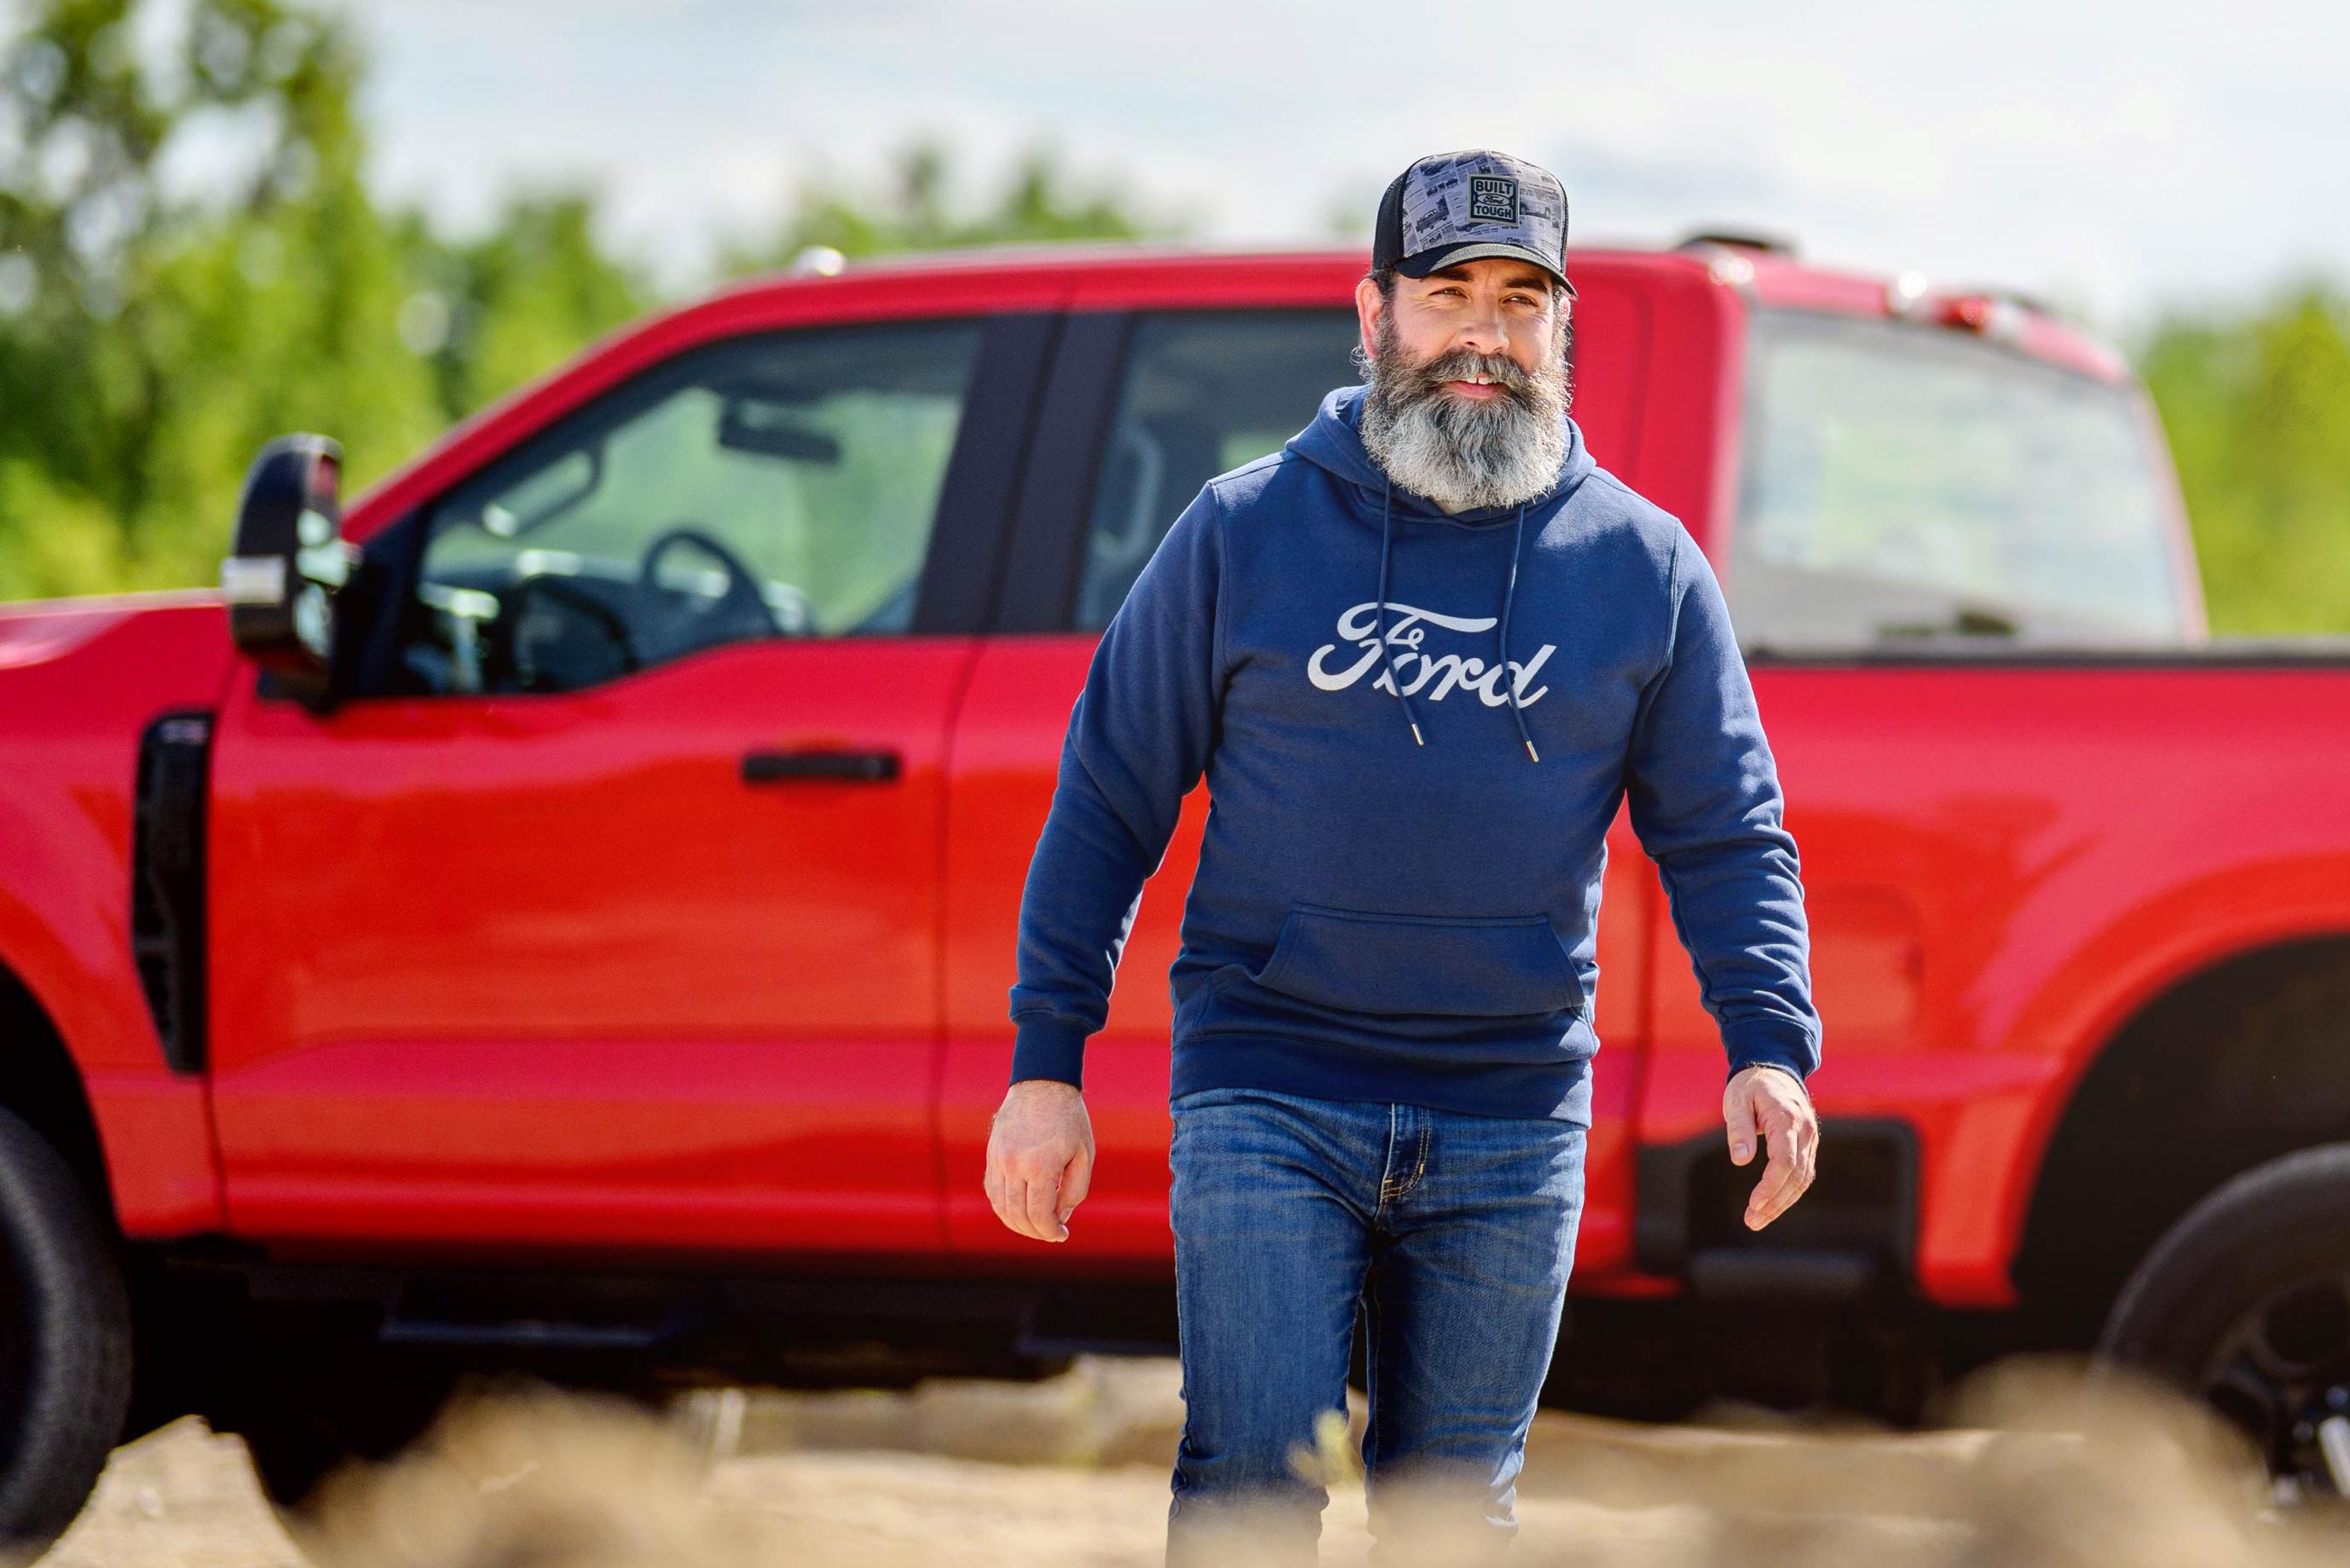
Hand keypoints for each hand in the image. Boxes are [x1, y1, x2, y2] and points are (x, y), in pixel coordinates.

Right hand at [984, 1079, 1094, 1242]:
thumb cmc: (1069, 1120)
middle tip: (1051, 1233)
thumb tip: (1059, 1218)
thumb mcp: (1084, 1155)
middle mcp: (1015, 1165)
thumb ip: (1074, 1191)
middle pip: (1018, 1215)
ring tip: (1035, 1226)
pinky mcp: (992, 1155)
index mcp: (1041, 1166)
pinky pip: (993, 1190)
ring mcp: (999, 1160)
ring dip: (1017, 1223)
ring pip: (1001, 1206)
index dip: (1050, 1232)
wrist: (1042, 1084)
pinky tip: (1019, 1210)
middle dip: (1035, 1231)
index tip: (1062, 1235)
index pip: (1040, 1215)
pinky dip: (1003, 1206)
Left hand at [1724, 1065, 1816, 1230]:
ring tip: (1757, 1219)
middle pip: (1796, 1175)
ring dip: (1782, 1203)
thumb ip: (1739, 1129)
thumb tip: (1741, 1161)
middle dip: (1775, 1202)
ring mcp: (1811, 1138)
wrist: (1775, 1069)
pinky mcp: (1808, 1145)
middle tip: (1751, 1220)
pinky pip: (1803, 1173)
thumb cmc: (1750, 1085)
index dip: (1771, 1186)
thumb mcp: (1736, 1100)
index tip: (1754, 1204)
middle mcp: (1805, 1130)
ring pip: (1802, 1179)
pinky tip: (1771, 1206)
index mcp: (1787, 1118)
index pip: (1785, 1160)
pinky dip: (1789, 1192)